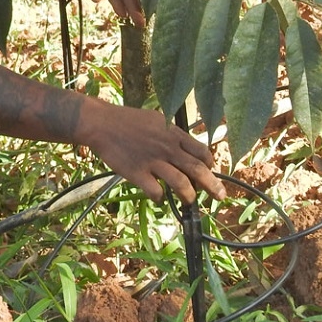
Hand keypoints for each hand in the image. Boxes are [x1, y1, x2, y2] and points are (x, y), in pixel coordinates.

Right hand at [81, 100, 224, 204]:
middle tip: (220, 197)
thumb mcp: (156, 120)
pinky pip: (156, 192)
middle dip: (213, 186)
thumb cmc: (128, 120)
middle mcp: (167, 148)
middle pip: (198, 170)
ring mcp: (153, 161)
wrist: (102, 123)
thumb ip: (172, 134)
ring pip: (181, 184)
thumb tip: (186, 148)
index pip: (202, 152)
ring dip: (189, 196)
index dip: (210, 165)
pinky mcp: (138, 173)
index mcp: (173, 133)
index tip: (210, 171)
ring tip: (188, 201)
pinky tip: (158, 196)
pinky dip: (160, 197)